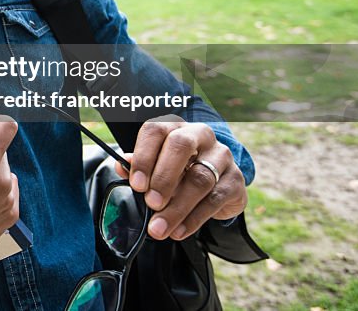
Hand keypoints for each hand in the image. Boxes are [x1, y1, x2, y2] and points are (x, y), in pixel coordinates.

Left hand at [115, 117, 247, 240]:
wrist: (216, 183)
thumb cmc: (178, 170)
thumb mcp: (156, 166)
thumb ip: (138, 166)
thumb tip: (121, 166)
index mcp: (173, 127)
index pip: (155, 131)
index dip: (144, 156)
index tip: (136, 184)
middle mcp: (200, 135)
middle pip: (181, 146)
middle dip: (163, 177)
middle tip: (151, 203)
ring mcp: (222, 156)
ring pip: (200, 178)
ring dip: (177, 207)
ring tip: (159, 228)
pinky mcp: (236, 180)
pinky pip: (215, 200)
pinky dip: (193, 219)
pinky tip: (178, 231)